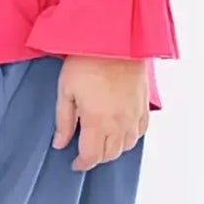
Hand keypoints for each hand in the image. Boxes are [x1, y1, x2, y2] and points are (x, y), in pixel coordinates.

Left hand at [52, 55, 149, 170]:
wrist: (116, 39)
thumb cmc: (87, 60)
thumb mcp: (65, 90)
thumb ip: (63, 121)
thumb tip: (60, 144)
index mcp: (98, 121)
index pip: (92, 156)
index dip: (82, 164)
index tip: (75, 164)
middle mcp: (119, 123)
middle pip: (110, 154)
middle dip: (96, 158)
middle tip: (85, 152)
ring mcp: (134, 114)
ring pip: (127, 146)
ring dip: (114, 149)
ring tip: (102, 142)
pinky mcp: (144, 104)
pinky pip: (140, 131)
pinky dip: (130, 137)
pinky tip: (121, 131)